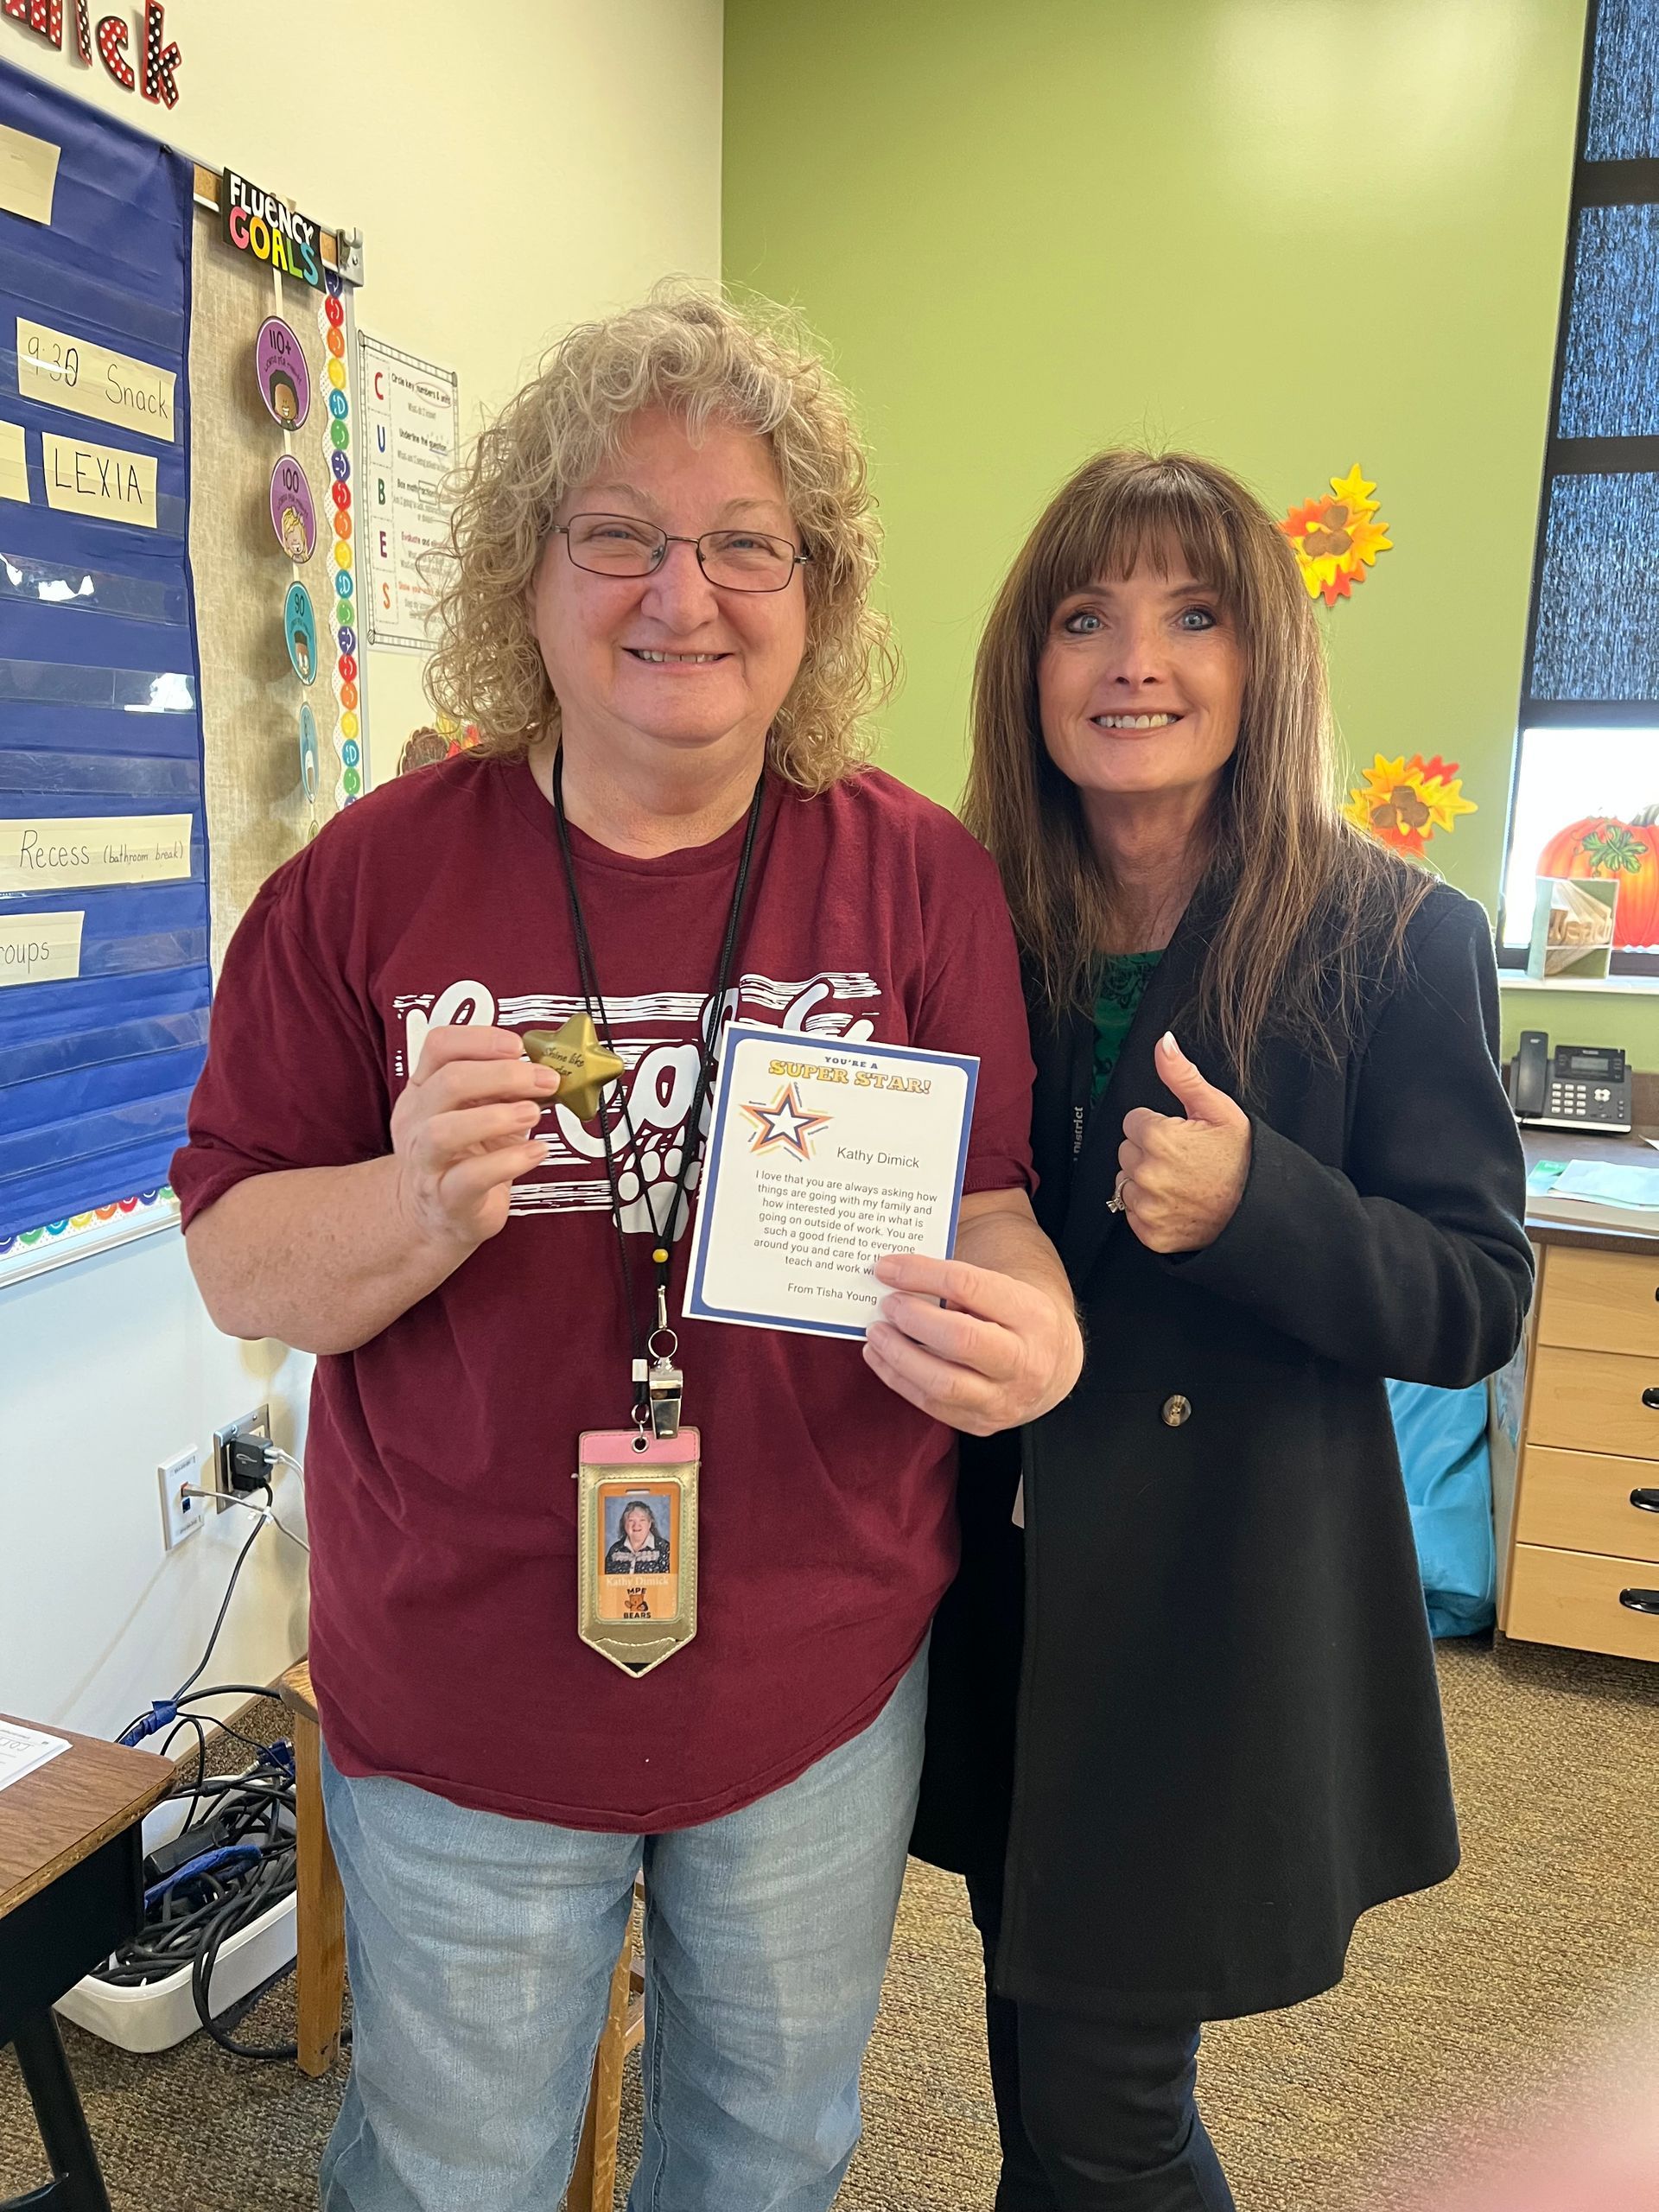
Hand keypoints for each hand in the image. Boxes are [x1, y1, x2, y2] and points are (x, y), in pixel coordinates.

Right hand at [390, 1025, 557, 1250]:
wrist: (437, 1215)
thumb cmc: (464, 1157)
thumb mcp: (478, 1112)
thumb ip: (502, 1088)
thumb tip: (544, 1068)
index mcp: (424, 1089)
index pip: (438, 1046)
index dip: (480, 1039)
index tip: (518, 1046)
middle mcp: (416, 1121)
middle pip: (448, 1082)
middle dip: (503, 1075)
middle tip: (545, 1080)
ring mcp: (426, 1161)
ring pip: (445, 1131)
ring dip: (498, 1117)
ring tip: (535, 1113)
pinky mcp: (446, 1197)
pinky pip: (472, 1177)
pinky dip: (510, 1161)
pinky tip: (537, 1151)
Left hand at [862, 1252, 1083, 1436]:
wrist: (1053, 1366)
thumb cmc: (1018, 1318)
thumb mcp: (1005, 1289)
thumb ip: (961, 1283)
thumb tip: (898, 1274)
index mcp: (1032, 1314)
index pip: (970, 1287)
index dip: (922, 1274)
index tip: (887, 1267)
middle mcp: (1025, 1361)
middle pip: (960, 1340)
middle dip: (913, 1319)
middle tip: (887, 1304)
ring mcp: (1005, 1399)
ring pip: (943, 1383)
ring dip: (899, 1356)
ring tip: (876, 1333)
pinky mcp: (982, 1424)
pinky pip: (932, 1406)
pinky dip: (898, 1379)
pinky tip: (880, 1357)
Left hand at [1116, 1031, 1250, 1254]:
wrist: (1259, 1211)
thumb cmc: (1242, 1159)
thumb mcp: (1219, 1110)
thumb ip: (1182, 1075)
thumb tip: (1163, 1043)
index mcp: (1159, 1138)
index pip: (1133, 1121)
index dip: (1157, 1126)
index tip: (1180, 1137)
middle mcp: (1148, 1173)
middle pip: (1127, 1151)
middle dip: (1148, 1152)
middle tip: (1183, 1160)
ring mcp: (1147, 1206)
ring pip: (1126, 1182)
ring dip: (1145, 1181)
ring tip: (1180, 1183)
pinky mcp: (1149, 1233)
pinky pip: (1132, 1213)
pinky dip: (1149, 1210)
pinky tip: (1176, 1204)